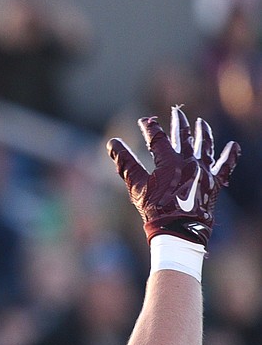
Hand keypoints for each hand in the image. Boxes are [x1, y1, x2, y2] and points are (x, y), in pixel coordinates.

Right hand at [108, 105, 239, 245]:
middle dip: (179, 123)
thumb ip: (125, 162)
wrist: (179, 231)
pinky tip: (233, 146)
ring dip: (203, 133)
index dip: (150, 128)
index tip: (144, 121)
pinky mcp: (214, 182)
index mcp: (169, 161)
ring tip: (202, 123)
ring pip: (206, 146)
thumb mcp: (136, 186)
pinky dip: (229, 155)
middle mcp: (190, 162)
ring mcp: (204, 171)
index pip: (158, 138)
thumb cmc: (155, 209)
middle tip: (176, 113)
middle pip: (185, 136)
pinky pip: (225, 166)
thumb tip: (112, 142)